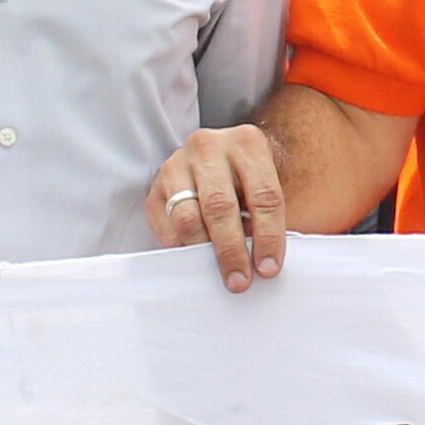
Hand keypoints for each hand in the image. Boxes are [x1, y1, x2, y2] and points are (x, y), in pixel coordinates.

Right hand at [150, 124, 286, 290]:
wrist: (216, 153)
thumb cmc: (248, 177)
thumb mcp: (265, 183)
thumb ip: (267, 216)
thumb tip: (265, 265)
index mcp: (248, 143)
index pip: (264, 196)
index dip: (268, 237)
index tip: (268, 269)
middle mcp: (210, 147)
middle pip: (220, 207)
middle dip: (231, 250)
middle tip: (239, 281)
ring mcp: (178, 163)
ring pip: (187, 217)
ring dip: (203, 251)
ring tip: (216, 273)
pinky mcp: (156, 185)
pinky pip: (166, 226)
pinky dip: (181, 248)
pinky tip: (196, 259)